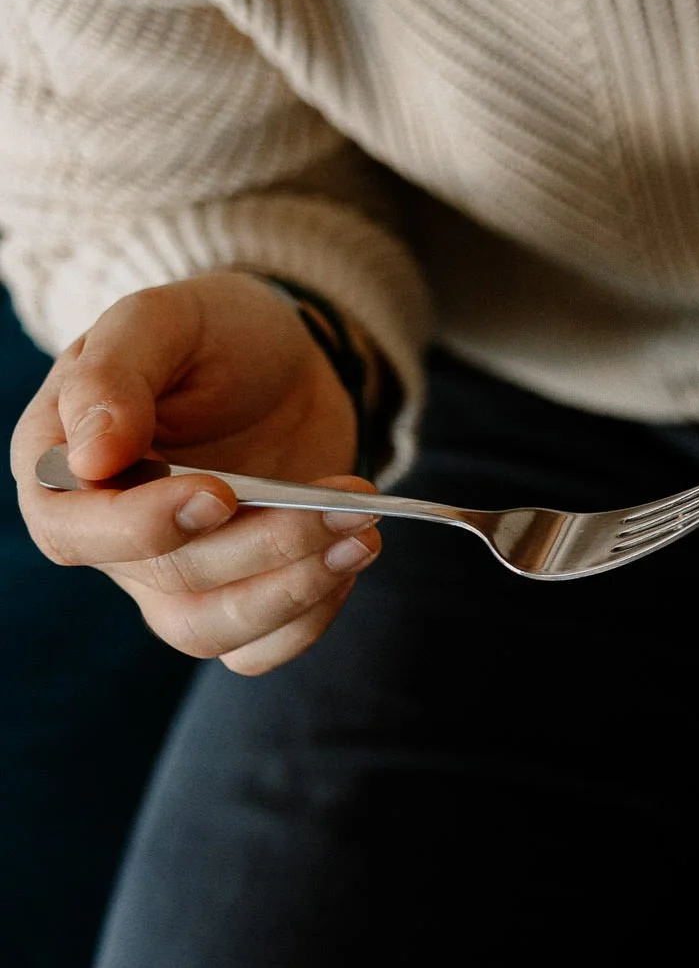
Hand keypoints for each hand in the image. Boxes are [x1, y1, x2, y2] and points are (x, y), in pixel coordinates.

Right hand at [10, 272, 382, 673]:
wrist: (283, 360)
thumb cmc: (210, 334)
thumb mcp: (161, 320)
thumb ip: (113, 376)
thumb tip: (91, 455)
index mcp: (63, 468)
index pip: (74, 530)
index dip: (141, 527)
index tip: (217, 495)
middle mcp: (109, 536)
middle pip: (170, 579)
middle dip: (266, 546)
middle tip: (349, 505)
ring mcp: (172, 575)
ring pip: (212, 630)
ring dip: (296, 591)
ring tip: (366, 535)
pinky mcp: (236, 592)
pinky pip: (258, 648)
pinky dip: (311, 618)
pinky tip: (355, 555)